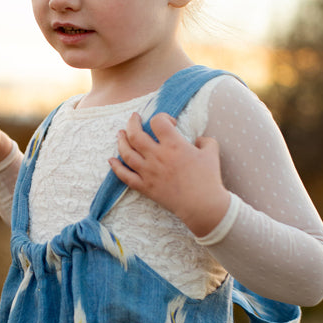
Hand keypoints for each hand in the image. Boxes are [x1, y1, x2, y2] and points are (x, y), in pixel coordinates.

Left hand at [109, 112, 229, 237]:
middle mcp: (157, 156)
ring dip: (121, 141)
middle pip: (135, 134)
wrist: (202, 205)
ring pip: (126, 153)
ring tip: (120, 134)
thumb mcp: (211, 153)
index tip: (169, 123)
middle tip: (134, 118)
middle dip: (132, 123)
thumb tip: (197, 139)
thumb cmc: (209, 178)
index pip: (158, 121)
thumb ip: (204, 141)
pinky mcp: (145, 186)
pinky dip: (116, 167)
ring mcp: (148, 172)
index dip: (162, 117)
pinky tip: (111, 160)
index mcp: (174, 145)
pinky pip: (125, 176)